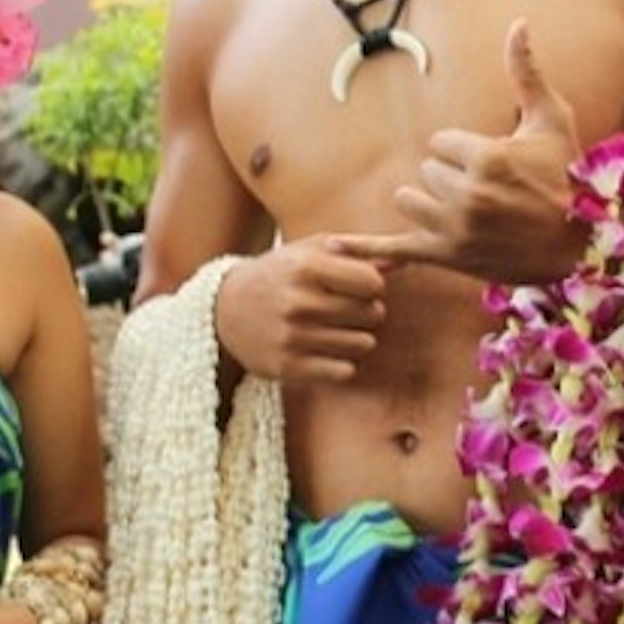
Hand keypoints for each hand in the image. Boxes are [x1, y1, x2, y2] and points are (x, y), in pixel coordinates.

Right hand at [215, 241, 385, 384]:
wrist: (225, 309)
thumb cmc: (279, 273)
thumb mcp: (308, 251)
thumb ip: (354, 252)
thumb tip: (399, 260)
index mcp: (306, 267)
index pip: (372, 282)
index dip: (372, 285)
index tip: (360, 286)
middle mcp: (298, 302)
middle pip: (372, 313)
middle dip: (368, 311)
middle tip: (350, 309)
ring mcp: (292, 337)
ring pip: (363, 344)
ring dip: (358, 337)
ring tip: (338, 328)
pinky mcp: (288, 367)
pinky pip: (345, 371)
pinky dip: (342, 362)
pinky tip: (325, 349)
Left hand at [332, 19, 586, 285]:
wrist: (580, 245)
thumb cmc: (565, 174)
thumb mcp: (550, 119)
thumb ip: (525, 71)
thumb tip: (518, 21)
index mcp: (486, 158)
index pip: (440, 143)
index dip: (464, 150)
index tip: (494, 164)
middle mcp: (468, 195)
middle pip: (426, 171)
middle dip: (451, 177)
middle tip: (490, 192)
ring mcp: (455, 229)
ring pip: (409, 201)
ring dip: (429, 203)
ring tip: (467, 212)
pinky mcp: (447, 256)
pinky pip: (395, 248)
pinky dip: (365, 248)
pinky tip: (332, 245)